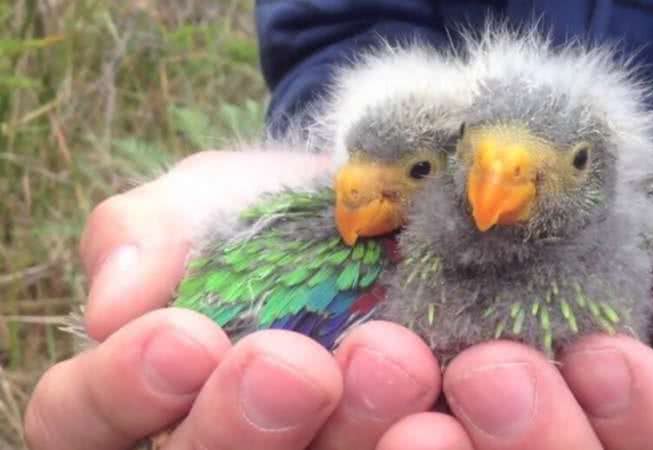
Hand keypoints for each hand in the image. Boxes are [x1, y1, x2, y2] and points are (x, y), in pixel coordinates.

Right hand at [23, 151, 443, 449]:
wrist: (376, 211)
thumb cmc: (271, 214)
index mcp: (150, 392)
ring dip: (357, 438)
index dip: (120, 392)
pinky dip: (462, 439)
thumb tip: (116, 303)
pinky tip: (476, 394)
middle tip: (298, 365)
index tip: (182, 337)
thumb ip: (147, 235)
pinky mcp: (399, 441)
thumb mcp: (206, 200)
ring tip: (401, 365)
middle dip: (247, 427)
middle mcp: (228, 439)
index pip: (86, 424)